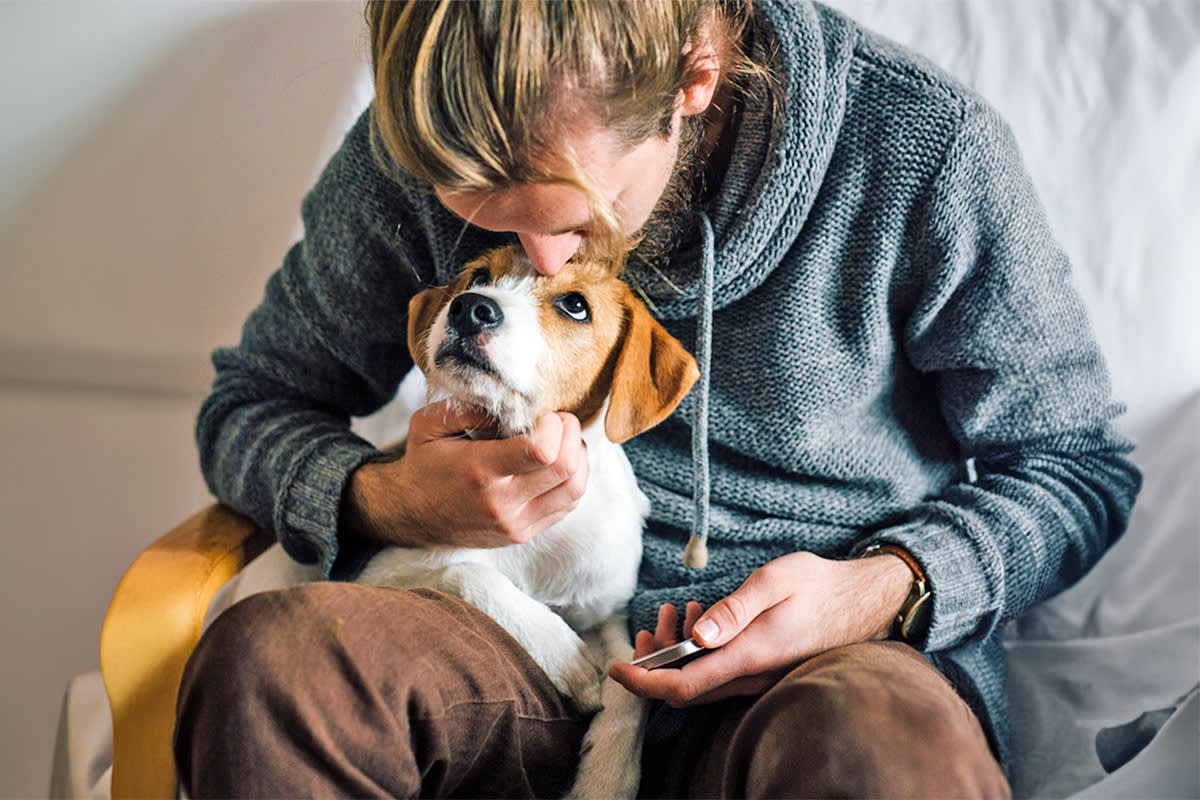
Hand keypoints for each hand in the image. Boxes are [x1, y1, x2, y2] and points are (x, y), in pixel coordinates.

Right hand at [342, 400, 588, 547]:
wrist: (410, 514)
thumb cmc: (424, 463)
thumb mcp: (430, 424)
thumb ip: (469, 408)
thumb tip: (514, 405)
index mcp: (480, 470)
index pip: (543, 451)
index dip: (555, 426)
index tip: (543, 415)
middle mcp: (501, 502)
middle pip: (567, 468)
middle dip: (572, 434)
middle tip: (559, 421)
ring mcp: (515, 524)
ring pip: (575, 489)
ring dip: (578, 458)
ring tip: (562, 441)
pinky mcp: (523, 534)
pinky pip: (568, 506)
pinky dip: (572, 480)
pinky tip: (556, 464)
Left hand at [608, 551, 912, 706]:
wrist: (868, 602)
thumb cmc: (821, 586)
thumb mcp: (776, 581)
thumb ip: (735, 608)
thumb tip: (695, 634)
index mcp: (748, 657)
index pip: (681, 687)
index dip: (642, 682)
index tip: (615, 667)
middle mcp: (751, 677)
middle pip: (683, 688)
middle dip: (654, 661)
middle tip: (651, 622)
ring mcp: (758, 678)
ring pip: (699, 680)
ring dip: (675, 652)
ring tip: (676, 611)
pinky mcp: (763, 671)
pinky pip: (718, 673)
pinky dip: (697, 650)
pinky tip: (701, 617)